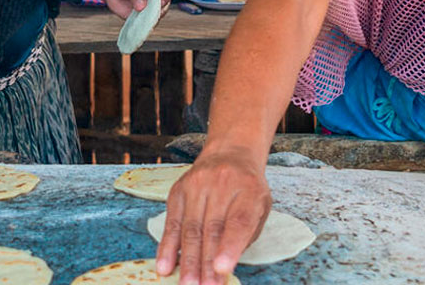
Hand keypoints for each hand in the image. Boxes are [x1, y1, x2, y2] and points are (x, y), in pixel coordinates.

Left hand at [102, 0, 172, 18]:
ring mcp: (152, 7)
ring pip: (156, 17)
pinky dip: (141, 25)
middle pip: (164, 6)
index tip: (159, 3)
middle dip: (155, 11)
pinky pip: (146, 23)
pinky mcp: (144, 16)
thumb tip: (142, 7)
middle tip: (144, 12)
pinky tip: (135, 24)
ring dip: (147, 19)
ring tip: (137, 17)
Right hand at [156, 147, 271, 284]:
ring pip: (190, 228)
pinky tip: (164, 266)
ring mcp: (197, 184)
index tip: (222, 269)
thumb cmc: (248, 189)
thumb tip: (223, 267)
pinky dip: (167, 247)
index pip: (238, 220)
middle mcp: (222, 184)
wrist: (230, 153)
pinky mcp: (178, 190)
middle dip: (206, 263)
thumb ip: (246, 233)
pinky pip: (172, 222)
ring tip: (187, 284)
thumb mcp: (260, 206)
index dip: (230, 246)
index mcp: (249, 189)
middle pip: (212, 229)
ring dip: (187, 261)